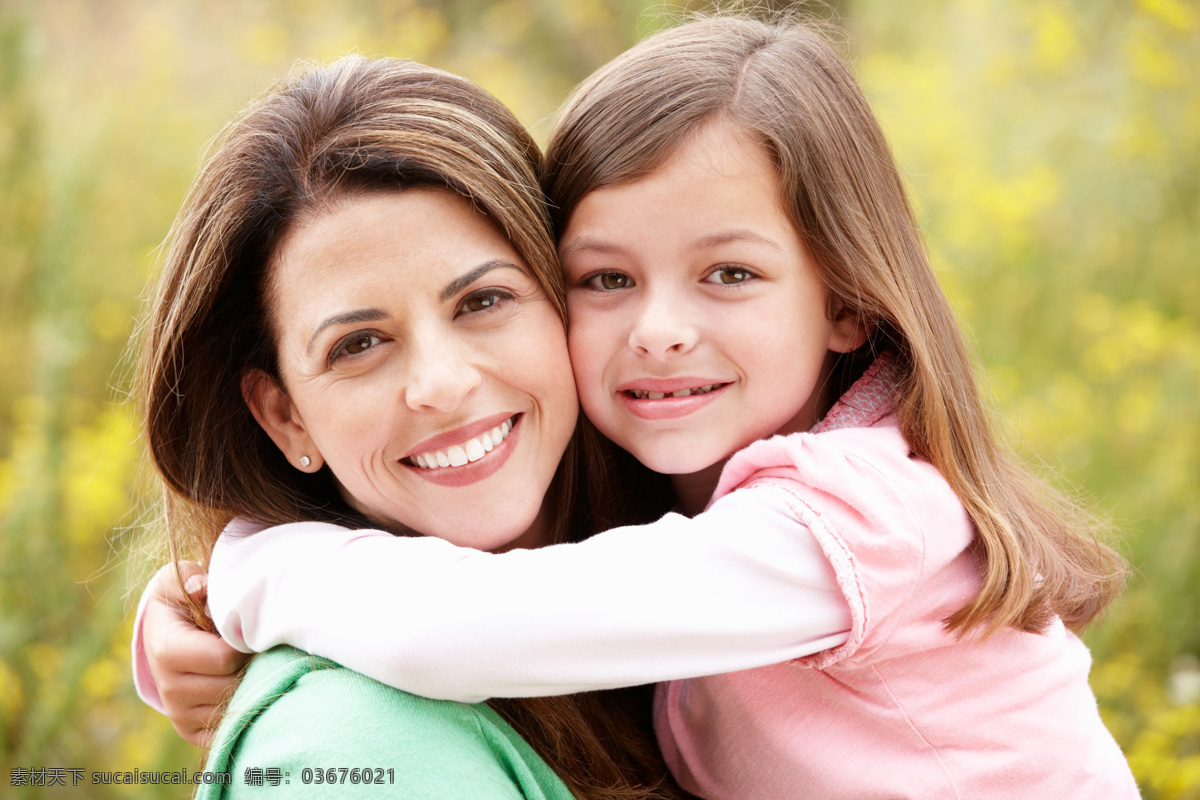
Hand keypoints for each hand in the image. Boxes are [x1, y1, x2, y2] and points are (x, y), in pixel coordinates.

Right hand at [143, 561, 250, 746]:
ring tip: (250, 663)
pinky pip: (228, 729)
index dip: (246, 643)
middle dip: (253, 666)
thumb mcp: (179, 581)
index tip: (251, 630)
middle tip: (257, 648)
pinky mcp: (190, 730)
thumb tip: (201, 587)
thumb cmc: (180, 602)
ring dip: (251, 687)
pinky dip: (242, 710)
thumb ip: (193, 580)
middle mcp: (170, 688)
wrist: (164, 634)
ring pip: (234, 707)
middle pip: (233, 685)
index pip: (225, 658)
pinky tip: (244, 686)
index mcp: (167, 651)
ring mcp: (179, 713)